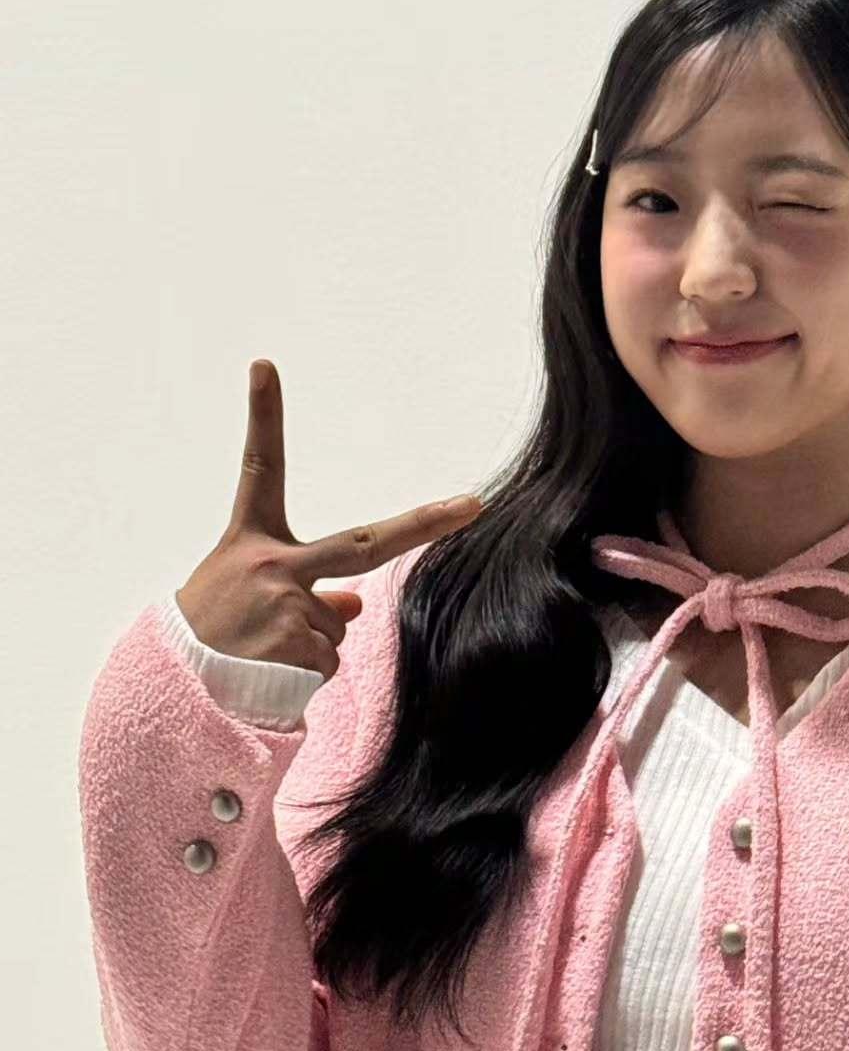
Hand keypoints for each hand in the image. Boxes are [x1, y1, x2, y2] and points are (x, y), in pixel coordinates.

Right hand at [175, 358, 480, 678]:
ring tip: (263, 652)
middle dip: (424, 524)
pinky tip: (270, 671)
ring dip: (310, 645)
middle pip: (364, 543)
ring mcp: (286, 602)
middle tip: (471, 505)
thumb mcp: (247, 594)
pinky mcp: (295, 644)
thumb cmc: (212, 632)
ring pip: (338, 624)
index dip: (263, 417)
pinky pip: (329, 659)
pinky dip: (308, 672)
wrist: (175, 685)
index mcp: (251, 538)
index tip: (263, 366)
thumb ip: (304, 588)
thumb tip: (356, 604)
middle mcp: (272, 563)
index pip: (259, 467)